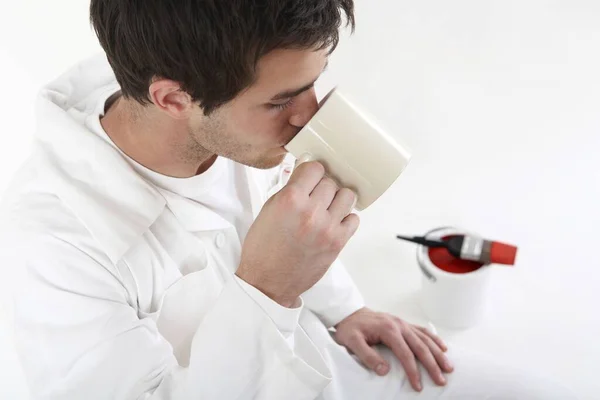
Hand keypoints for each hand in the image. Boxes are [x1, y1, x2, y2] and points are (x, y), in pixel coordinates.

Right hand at [236, 161, 358, 306]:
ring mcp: (327, 228)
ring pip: (347, 196)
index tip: (309, 178)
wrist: (268, 282)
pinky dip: (345, 218)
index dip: (311, 172)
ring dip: (337, 199)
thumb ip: (289, 189)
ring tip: (327, 207)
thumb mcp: (269, 210)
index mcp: (290, 200)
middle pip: (331, 182)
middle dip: (322, 187)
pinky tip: (333, 222)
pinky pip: (354, 219)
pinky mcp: (337, 243)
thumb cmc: (264, 248)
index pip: (314, 168)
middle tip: (314, 196)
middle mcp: (311, 212)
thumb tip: (304, 171)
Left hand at [335, 308, 452, 391]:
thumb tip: (384, 371)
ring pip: (425, 338)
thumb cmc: (350, 328)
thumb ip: (367, 356)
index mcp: (388, 329)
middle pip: (420, 346)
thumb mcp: (352, 342)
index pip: (405, 353)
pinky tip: (443, 347)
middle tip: (442, 380)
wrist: (349, 313)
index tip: (418, 386)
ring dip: (438, 353)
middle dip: (432, 364)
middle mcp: (399, 325)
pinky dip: (434, 338)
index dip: (413, 371)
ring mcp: (402, 323)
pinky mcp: (403, 324)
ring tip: (449, 367)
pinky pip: (422, 330)